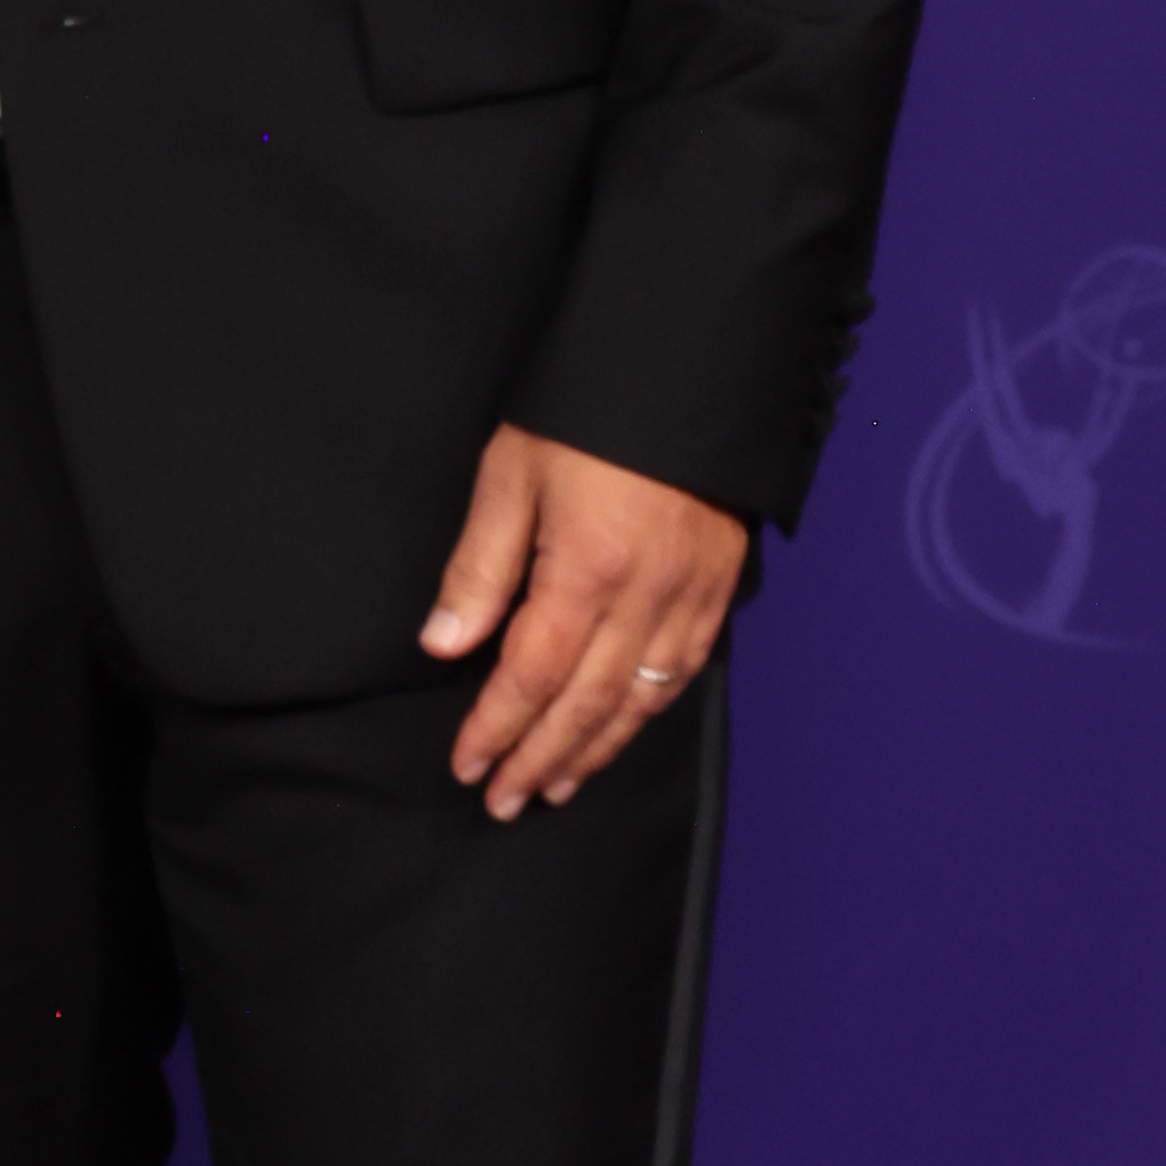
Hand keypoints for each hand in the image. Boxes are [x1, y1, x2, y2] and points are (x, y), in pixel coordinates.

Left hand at [420, 431, 746, 818]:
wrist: (690, 366)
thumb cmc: (590, 409)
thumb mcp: (513, 472)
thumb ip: (480, 565)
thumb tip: (444, 643)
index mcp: (586, 569)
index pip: (532, 674)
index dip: (497, 727)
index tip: (468, 764)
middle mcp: (646, 594)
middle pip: (588, 703)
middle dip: (542, 757)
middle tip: (505, 799)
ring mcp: (692, 593)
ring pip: (643, 699)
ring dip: (597, 749)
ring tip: (558, 783)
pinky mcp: (722, 583)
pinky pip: (687, 667)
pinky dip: (651, 710)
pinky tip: (625, 728)